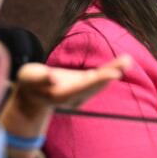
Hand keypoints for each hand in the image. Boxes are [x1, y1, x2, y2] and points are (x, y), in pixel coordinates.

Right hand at [0, 56, 131, 137]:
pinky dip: (112, 69)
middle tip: (125, 63)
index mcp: (62, 95)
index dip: (98, 80)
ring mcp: (81, 92)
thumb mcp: (29, 79)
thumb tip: (53, 78)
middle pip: (95, 85)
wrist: (33, 97)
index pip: (83, 87)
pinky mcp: (85, 84)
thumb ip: (41, 79)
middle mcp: (75, 96)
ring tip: (127, 60)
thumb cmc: (29, 84)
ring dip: (115, 70)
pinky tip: (125, 61)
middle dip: (110, 74)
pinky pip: (100, 76)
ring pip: (100, 81)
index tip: (113, 74)